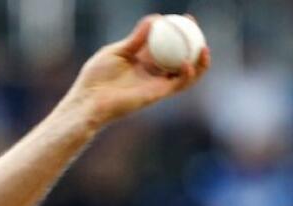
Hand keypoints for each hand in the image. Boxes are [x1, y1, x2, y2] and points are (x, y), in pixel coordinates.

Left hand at [63, 14, 210, 126]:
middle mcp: (153, 72)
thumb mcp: (116, 51)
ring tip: (204, 47)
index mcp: (143, 60)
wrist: (88, 100)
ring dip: (199, 63)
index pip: (167, 43)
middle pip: (181, 57)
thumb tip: (155, 19)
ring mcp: (156, 84)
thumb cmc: (95, 77)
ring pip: (186, 74)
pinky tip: (187, 62)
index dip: (179, 31)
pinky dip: (186, 74)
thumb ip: (136, 39)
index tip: (184, 17)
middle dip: (194, 42)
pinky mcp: (156, 95)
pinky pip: (177, 85)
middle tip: (196, 28)